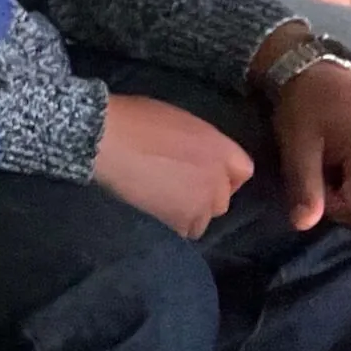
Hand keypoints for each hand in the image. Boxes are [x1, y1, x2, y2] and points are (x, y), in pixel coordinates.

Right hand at [93, 92, 251, 239]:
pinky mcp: (180, 219)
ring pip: (203, 219)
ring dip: (188, 213)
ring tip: (162, 203)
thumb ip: (196, 143)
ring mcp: (201, 202)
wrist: (107, 140)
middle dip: (204, 196)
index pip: (242, 170)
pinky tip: (152, 211)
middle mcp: (217, 178)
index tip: (204, 174)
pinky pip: (183, 230)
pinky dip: (170, 224)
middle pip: (222, 199)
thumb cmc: (135, 120)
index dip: (224, 175)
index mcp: (219, 148)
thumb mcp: (178, 121)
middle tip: (177, 189)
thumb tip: (188, 153)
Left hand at [268, 47, 350, 231]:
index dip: (342, 210)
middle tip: (323, 171)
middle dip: (344, 198)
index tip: (323, 192)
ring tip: (333, 162)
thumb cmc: (306, 105)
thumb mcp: (298, 145)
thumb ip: (305, 187)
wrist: (317, 69)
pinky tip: (343, 161)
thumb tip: (304, 226)